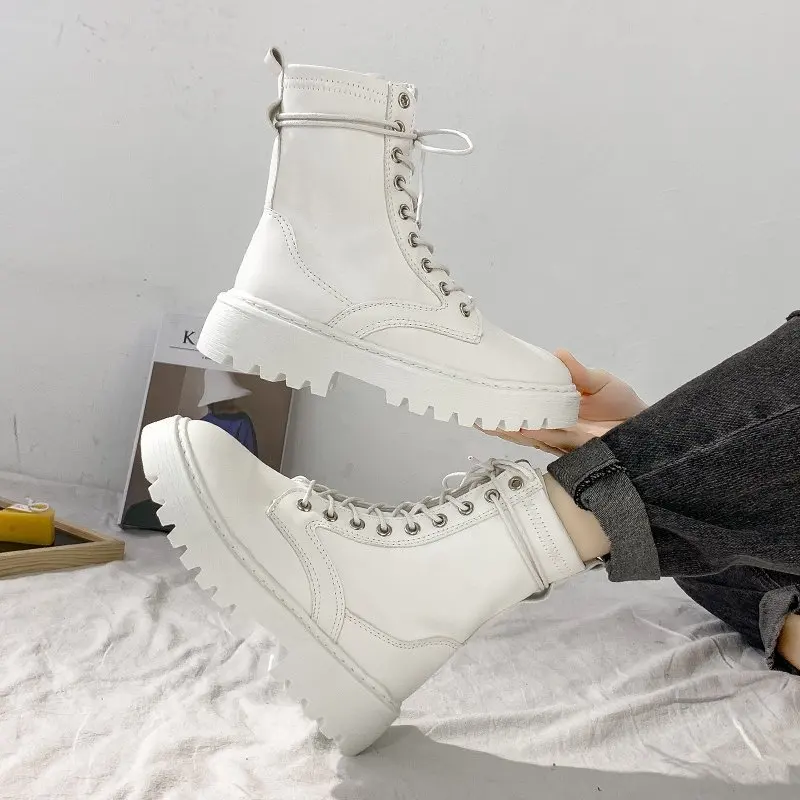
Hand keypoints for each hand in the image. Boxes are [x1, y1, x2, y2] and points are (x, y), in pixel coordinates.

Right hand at [482, 350, 647, 454]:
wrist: (647, 429)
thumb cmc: (622, 405)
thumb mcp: (599, 382)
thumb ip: (578, 373)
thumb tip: (559, 353)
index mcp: (555, 411)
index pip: (524, 407)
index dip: (503, 403)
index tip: (482, 392)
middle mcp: (552, 428)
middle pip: (517, 426)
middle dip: (494, 419)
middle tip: (471, 409)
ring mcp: (560, 440)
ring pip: (525, 435)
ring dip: (505, 428)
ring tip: (483, 419)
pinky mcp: (572, 449)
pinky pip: (546, 442)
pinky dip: (529, 435)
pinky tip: (515, 429)